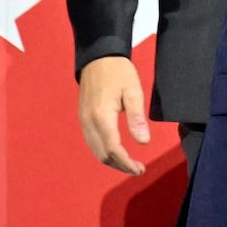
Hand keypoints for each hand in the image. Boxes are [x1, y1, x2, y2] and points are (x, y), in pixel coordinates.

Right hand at [77, 56, 149, 175]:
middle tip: (138, 169)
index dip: (126, 163)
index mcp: (101, 117)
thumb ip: (137, 118)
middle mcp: (88, 123)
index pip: (113, 149)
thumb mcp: (133, 91)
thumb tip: (143, 142)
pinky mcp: (83, 118)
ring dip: (112, 160)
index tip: (140, 169)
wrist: (98, 57)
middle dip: (120, 165)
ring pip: (95, 150)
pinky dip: (104, 151)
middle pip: (102, 155)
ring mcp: (83, 121)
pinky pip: (92, 142)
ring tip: (130, 163)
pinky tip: (117, 151)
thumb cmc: (119, 72)